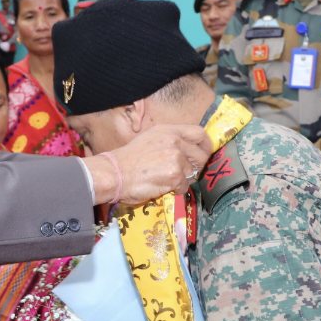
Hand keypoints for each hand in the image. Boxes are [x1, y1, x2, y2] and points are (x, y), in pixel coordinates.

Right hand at [89, 125, 211, 206]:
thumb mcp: (150, 139)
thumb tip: (187, 150)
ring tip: (165, 180)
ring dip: (182, 180)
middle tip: (187, 173)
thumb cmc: (128, 159)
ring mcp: (176, 158)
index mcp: (169, 131)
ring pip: (192, 173)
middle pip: (201, 155)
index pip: (199, 133)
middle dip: (197, 166)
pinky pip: (184, 186)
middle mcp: (174, 141)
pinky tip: (162, 186)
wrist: (115, 173)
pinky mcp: (174, 175)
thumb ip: (170, 141)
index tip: (204, 153)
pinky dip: (176, 190)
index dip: (205, 145)